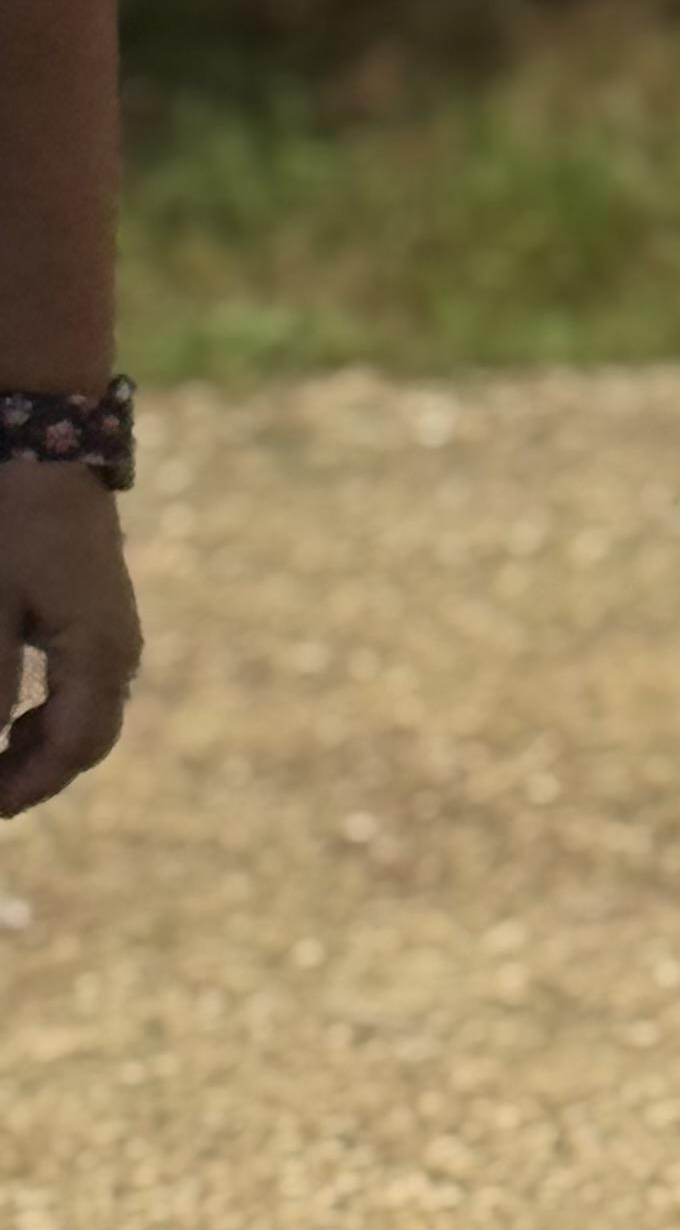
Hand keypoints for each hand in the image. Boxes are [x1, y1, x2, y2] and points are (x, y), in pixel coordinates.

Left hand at [0, 462, 137, 817]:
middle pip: (85, 743)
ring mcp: (114, 634)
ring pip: (82, 718)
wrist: (44, 440)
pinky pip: (79, 687)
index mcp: (100, 656)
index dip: (24, 789)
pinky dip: (43, 715)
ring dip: (37, 748)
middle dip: (33, 776)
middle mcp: (119, 653)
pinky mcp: (97, 615)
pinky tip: (11, 717)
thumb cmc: (11, 518)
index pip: (71, 750)